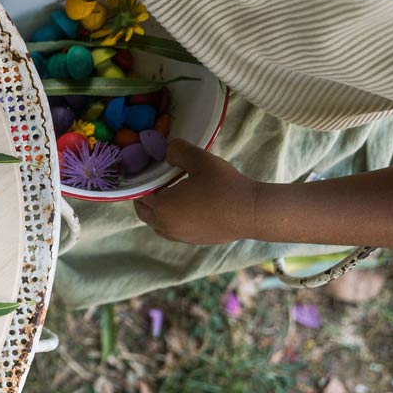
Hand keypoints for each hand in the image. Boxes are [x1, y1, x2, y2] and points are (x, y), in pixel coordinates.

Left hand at [133, 140, 262, 243]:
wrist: (252, 212)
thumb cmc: (225, 185)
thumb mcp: (200, 159)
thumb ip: (177, 151)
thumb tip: (165, 152)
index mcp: (162, 207)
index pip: (140, 193)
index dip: (144, 180)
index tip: (154, 169)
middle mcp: (165, 226)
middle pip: (143, 211)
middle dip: (146, 196)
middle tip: (158, 180)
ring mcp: (179, 236)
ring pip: (155, 223)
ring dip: (156, 210)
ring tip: (170, 193)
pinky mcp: (192, 241)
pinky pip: (170, 231)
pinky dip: (169, 220)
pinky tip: (184, 207)